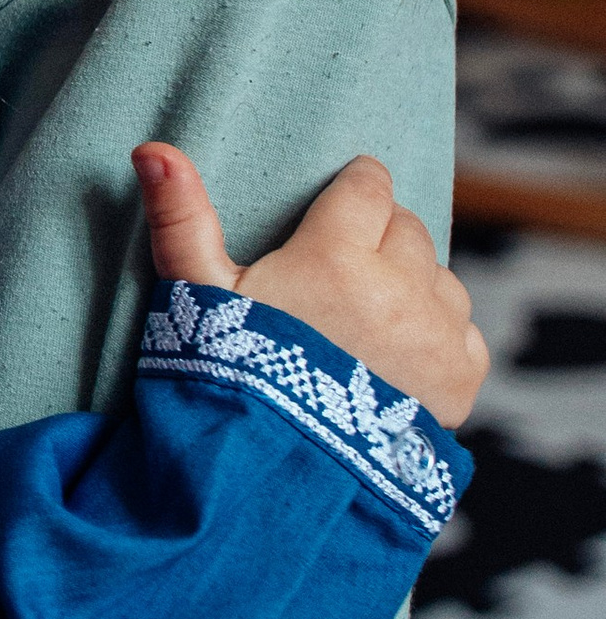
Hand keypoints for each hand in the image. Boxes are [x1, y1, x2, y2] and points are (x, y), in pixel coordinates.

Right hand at [134, 143, 489, 426]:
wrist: (280, 468)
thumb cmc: (231, 372)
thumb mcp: (197, 292)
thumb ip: (180, 217)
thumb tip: (152, 150)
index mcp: (337, 255)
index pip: (369, 186)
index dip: (355, 184)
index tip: (345, 194)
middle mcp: (399, 287)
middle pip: (407, 228)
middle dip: (380, 235)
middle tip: (343, 263)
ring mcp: (436, 333)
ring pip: (440, 277)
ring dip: (413, 283)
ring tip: (368, 312)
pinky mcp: (461, 378)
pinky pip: (466, 331)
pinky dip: (440, 334)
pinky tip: (398, 352)